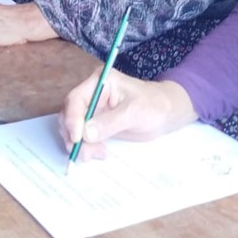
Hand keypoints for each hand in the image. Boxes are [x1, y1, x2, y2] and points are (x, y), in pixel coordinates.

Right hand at [57, 72, 197, 161]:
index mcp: (100, 82)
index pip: (76, 99)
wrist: (166, 113)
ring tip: (97, 155)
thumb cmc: (154, 106)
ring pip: (74, 128)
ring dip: (81, 145)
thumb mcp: (134, 113)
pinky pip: (84, 137)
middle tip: (84, 153)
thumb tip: (85, 134)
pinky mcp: (96, 124)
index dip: (72, 119)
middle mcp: (92, 94)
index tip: (77, 138)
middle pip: (70, 115)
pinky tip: (101, 153)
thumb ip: (110, 123)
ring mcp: (93, 110)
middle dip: (74, 135)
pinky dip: (88, 148)